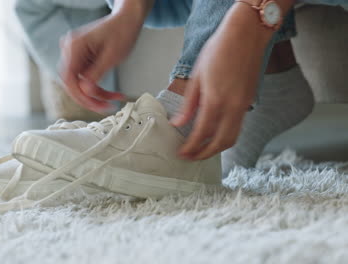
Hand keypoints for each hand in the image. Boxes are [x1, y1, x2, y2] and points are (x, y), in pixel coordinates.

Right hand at [59, 12, 143, 112]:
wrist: (127, 20)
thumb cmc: (122, 31)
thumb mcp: (112, 56)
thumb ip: (96, 74)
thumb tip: (85, 92)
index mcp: (74, 46)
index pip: (68, 78)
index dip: (80, 96)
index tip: (95, 105)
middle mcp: (70, 50)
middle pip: (72, 83)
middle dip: (90, 98)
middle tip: (106, 107)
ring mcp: (74, 54)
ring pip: (79, 84)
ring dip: (96, 95)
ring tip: (114, 99)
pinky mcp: (81, 59)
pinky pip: (85, 79)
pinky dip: (97, 88)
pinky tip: (110, 94)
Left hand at [171, 3, 272, 159]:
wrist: (246, 34)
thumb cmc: (219, 49)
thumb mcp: (197, 76)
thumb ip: (188, 104)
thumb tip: (178, 123)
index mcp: (216, 100)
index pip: (202, 133)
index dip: (191, 147)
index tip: (181, 154)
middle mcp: (233, 107)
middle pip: (221, 142)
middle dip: (205, 154)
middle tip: (190, 157)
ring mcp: (244, 105)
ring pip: (233, 137)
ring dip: (217, 148)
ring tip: (201, 150)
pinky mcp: (249, 101)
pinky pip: (238, 126)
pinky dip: (226, 136)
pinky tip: (214, 134)